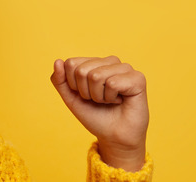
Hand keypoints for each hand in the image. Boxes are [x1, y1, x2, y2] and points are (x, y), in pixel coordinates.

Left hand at [50, 56, 148, 171]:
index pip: (71, 63)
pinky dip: (110, 97)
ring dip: (98, 96)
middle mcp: (110, 61)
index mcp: (94, 62)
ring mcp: (125, 68)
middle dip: (85, 91)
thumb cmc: (94, 114)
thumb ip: (59, 80)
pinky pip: (112, 83)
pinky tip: (120, 100)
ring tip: (109, 100)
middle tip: (99, 100)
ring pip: (96, 76)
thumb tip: (58, 61)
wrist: (113, 136)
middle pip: (81, 70)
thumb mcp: (70, 97)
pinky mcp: (137, 78)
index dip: (73, 85)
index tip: (85, 94)